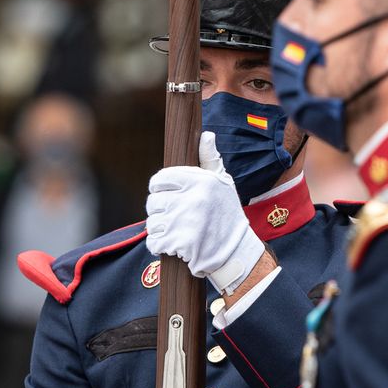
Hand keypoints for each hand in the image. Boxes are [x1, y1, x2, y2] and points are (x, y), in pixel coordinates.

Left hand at [146, 132, 265, 294]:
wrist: (236, 252)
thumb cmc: (227, 215)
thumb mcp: (223, 183)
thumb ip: (210, 159)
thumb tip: (206, 135)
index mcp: (200, 180)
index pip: (159, 179)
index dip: (160, 188)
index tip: (168, 196)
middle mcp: (192, 199)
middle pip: (152, 202)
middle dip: (160, 211)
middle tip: (176, 217)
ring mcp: (184, 222)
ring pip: (151, 223)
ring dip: (160, 229)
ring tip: (178, 231)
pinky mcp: (179, 243)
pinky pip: (153, 242)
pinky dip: (159, 245)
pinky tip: (174, 244)